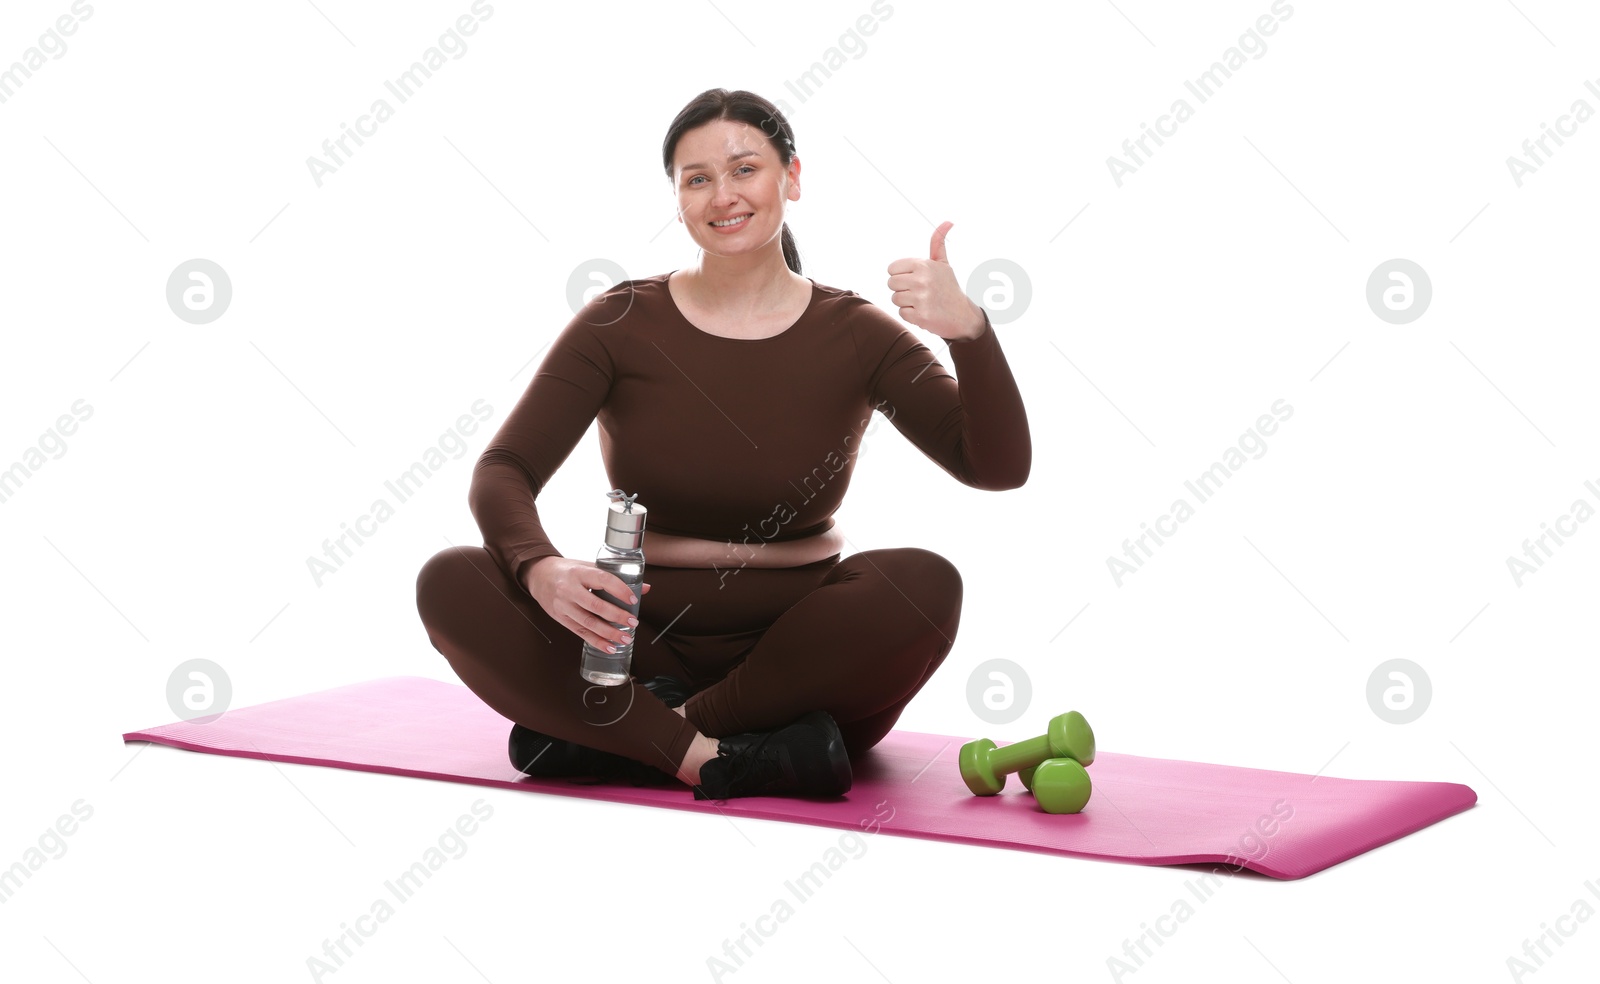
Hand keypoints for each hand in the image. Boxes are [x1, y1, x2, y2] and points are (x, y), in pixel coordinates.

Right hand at [523, 556, 651, 653]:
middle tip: (633, 622)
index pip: (602, 580)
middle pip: (595, 605)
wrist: (538, 575)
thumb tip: (644, 588)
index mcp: (579, 572)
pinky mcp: (560, 618)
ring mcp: (563, 605)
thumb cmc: (567, 570)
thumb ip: (614, 577)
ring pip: (588, 622)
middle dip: (616, 616)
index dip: (618, 590)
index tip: (633, 599)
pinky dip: (596, 641)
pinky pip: (580, 632)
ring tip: (625, 638)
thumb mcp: (588, 567)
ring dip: (608, 633)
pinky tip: (609, 647)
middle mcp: (569, 589)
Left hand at [886, 220, 986, 341]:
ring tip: (922, 302)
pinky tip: (924, 311)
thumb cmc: (948, 287)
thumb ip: (938, 242)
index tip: (915, 279)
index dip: (901, 275)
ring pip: (895, 299)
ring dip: (906, 303)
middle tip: (919, 292)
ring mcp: (921, 299)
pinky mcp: (920, 316)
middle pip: (891, 284)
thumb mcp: (943, 263)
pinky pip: (902, 313)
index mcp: (923, 265)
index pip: (892, 268)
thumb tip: (948, 221)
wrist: (962, 315)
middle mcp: (921, 280)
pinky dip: (911, 315)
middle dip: (902, 289)